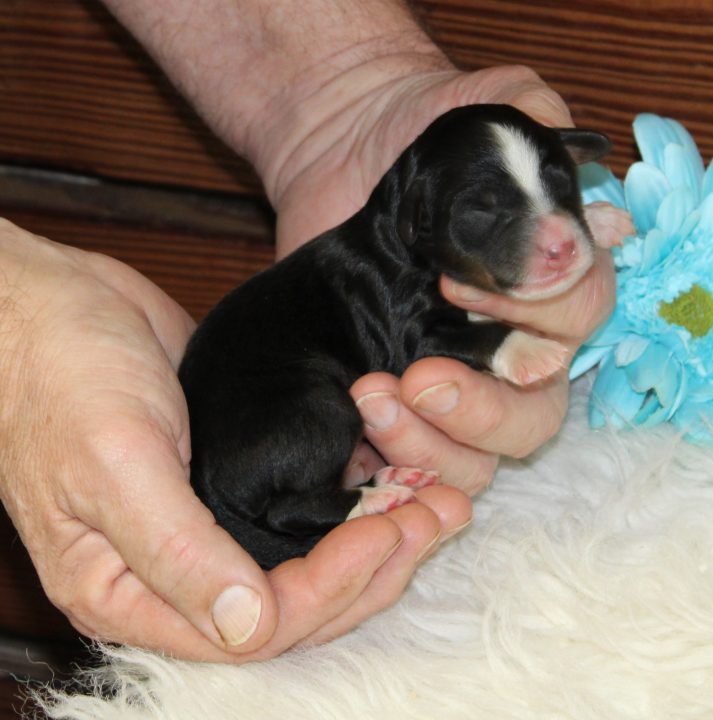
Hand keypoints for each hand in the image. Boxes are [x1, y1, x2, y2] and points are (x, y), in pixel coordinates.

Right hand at [0, 220, 468, 660]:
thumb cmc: (60, 377)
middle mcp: (176, 571)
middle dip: (374, 565)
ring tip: (438, 497)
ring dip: (377, 532)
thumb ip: (175, 551)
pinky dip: (352, 495)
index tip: (386, 531)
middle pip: (296, 601)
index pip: (256, 628)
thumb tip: (248, 628)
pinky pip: (303, 503)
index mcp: (132, 591)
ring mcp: (209, 522)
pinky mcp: (232, 474)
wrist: (53, 305)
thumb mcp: (111, 463)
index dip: (331, 589)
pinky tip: (393, 470)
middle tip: (437, 514)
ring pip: (309, 555)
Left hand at [266, 64, 616, 494]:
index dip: (533, 314)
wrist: (343, 145)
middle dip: (485, 407)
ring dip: (435, 442)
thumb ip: (549, 127)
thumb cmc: (423, 130)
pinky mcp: (401, 405)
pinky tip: (363, 420)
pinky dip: (400, 458)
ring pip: (485, 458)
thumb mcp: (493, 107)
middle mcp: (510, 343)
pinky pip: (421, 465)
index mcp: (546, 284)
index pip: (580, 322)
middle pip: (538, 415)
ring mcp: (454, 381)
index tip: (456, 283)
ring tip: (373, 397)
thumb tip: (595, 204)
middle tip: (420, 375)